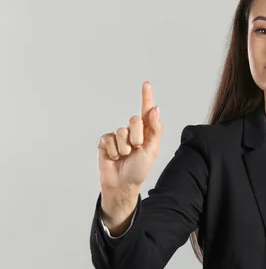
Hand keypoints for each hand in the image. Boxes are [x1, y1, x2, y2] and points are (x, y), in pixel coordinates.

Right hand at [97, 81, 161, 205]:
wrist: (122, 184)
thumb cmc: (139, 169)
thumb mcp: (152, 150)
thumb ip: (155, 129)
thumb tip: (155, 109)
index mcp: (146, 132)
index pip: (146, 111)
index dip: (146, 97)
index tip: (146, 83)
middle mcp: (132, 131)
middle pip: (134, 120)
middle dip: (137, 137)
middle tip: (136, 149)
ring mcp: (118, 136)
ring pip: (121, 132)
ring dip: (124, 147)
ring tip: (125, 156)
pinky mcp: (105, 142)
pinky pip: (108, 139)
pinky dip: (112, 150)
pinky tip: (114, 157)